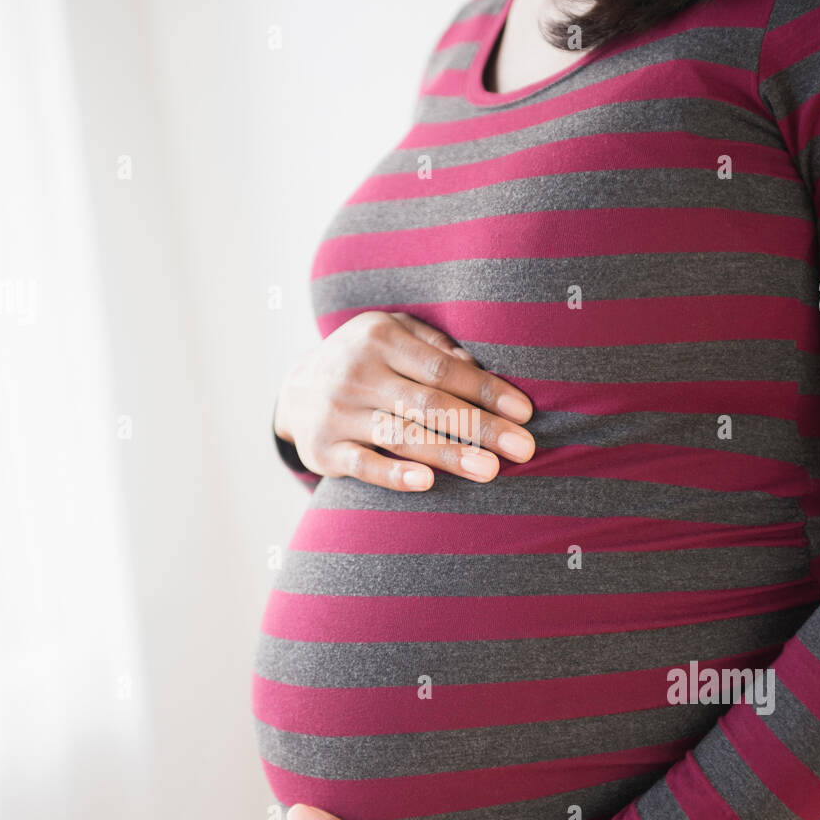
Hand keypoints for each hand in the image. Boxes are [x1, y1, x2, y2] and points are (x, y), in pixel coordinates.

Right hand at [273, 311, 534, 490]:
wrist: (294, 391)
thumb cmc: (365, 362)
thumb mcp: (393, 335)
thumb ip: (435, 347)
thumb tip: (479, 367)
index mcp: (380, 338)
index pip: (443, 368)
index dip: (486, 391)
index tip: (525, 413)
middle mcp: (357, 373)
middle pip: (429, 404)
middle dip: (480, 427)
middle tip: (524, 449)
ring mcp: (338, 412)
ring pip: (402, 436)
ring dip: (450, 455)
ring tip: (491, 471)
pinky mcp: (324, 450)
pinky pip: (364, 466)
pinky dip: (394, 475)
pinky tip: (426, 483)